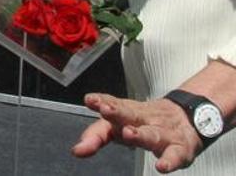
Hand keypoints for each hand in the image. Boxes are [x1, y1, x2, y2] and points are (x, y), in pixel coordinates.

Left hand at [73, 93, 202, 172]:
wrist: (188, 117)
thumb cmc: (144, 123)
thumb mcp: (118, 126)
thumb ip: (95, 136)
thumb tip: (76, 150)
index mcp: (127, 113)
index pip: (112, 106)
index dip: (101, 102)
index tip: (90, 100)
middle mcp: (143, 119)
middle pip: (130, 114)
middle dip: (117, 112)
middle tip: (105, 109)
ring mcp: (162, 133)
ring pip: (151, 133)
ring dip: (140, 134)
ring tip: (129, 133)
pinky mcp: (180, 148)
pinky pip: (175, 155)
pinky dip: (169, 161)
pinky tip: (161, 166)